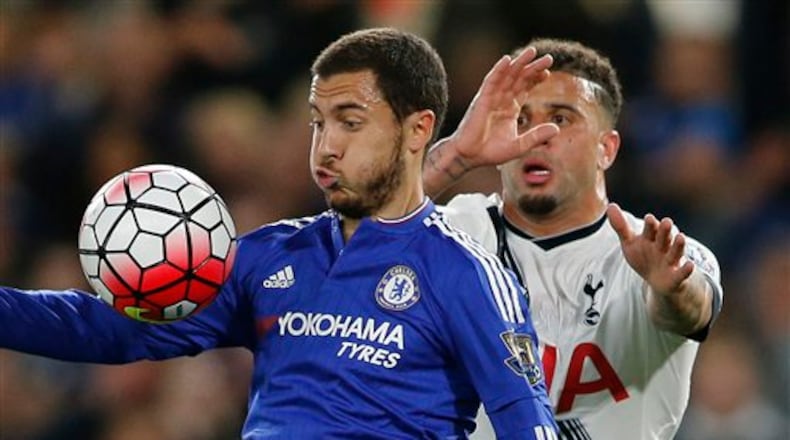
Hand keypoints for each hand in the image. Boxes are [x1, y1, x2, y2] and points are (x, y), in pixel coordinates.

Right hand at [447, 47, 558, 168]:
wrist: (469, 156)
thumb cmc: (490, 152)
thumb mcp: (519, 146)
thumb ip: (536, 137)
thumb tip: (556, 129)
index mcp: (510, 108)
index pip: (525, 88)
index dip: (535, 79)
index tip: (547, 73)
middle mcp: (501, 99)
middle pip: (519, 78)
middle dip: (533, 67)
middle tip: (549, 58)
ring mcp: (491, 98)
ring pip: (507, 76)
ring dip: (519, 63)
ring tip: (532, 52)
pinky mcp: (481, 100)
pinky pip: (491, 81)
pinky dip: (498, 70)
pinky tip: (507, 60)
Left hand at [606, 203, 693, 295]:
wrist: (658, 281)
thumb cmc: (644, 257)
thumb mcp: (630, 243)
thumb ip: (621, 226)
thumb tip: (610, 206)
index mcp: (651, 238)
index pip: (650, 229)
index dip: (650, 225)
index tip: (649, 218)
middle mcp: (663, 247)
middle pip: (664, 237)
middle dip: (664, 230)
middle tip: (666, 222)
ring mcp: (671, 261)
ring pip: (675, 252)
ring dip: (678, 245)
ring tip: (680, 236)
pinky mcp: (677, 276)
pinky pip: (682, 273)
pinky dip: (686, 269)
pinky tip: (690, 265)